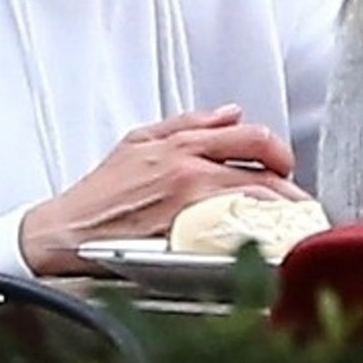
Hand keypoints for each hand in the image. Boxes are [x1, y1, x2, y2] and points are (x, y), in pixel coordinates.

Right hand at [19, 104, 309, 274]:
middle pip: (265, 175)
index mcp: (183, 146)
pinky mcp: (183, 243)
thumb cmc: (98, 195)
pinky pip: (235, 240)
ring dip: (283, 218)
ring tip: (293, 229)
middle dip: (291, 191)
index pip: (253, 138)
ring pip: (257, 207)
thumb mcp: (139, 141)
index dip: (280, 153)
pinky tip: (268, 250)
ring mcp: (189, 209)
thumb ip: (189, 123)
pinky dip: (256, 243)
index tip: (286, 168)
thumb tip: (230, 113)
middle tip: (299, 205)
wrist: (62, 236)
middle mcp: (190, 173)